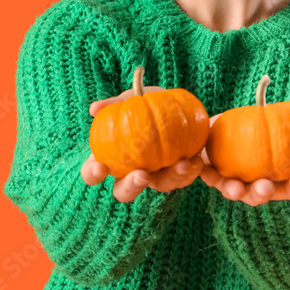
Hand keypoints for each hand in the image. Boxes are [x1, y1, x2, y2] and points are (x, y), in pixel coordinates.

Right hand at [81, 85, 204, 202]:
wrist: (171, 102)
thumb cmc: (143, 101)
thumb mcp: (129, 98)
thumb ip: (113, 104)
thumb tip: (95, 108)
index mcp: (110, 159)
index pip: (93, 173)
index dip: (92, 174)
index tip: (99, 167)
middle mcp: (131, 173)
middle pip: (124, 191)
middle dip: (132, 187)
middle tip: (142, 175)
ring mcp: (156, 175)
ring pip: (160, 186)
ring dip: (172, 178)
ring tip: (183, 164)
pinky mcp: (178, 173)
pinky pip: (184, 178)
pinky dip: (191, 172)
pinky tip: (197, 161)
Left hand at [199, 112, 289, 206]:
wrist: (237, 118)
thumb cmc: (270, 132)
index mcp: (276, 181)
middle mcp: (253, 186)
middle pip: (260, 196)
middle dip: (263, 194)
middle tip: (266, 187)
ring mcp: (231, 180)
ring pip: (233, 191)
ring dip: (233, 191)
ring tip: (234, 188)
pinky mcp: (209, 170)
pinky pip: (206, 175)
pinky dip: (205, 174)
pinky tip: (205, 170)